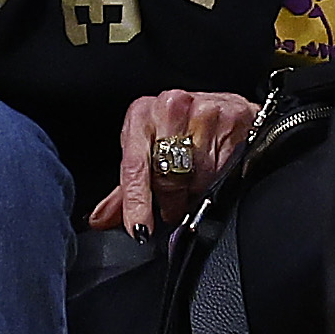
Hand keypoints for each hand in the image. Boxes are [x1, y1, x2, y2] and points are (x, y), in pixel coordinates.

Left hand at [90, 89, 261, 233]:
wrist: (223, 105)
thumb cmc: (179, 129)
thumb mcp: (147, 150)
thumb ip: (126, 188)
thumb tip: (100, 218)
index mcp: (141, 113)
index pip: (135, 166)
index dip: (137, 202)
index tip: (139, 228)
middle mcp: (170, 106)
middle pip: (167, 177)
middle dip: (169, 202)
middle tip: (172, 208)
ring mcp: (203, 110)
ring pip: (197, 177)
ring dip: (195, 192)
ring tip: (194, 184)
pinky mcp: (234, 117)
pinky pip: (224, 168)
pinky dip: (219, 179)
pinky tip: (216, 170)